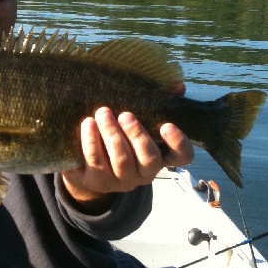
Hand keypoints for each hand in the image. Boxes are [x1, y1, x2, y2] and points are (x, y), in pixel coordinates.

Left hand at [61, 107, 193, 206]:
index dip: (178, 143)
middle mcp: (145, 173)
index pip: (182, 156)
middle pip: (149, 158)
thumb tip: (177, 85)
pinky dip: (92, 141)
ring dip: (112, 134)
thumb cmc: (121, 135)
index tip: (167, 125)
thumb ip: (159, 102)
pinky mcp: (98, 182)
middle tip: (125, 115)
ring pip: (121, 160)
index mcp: (161, 156)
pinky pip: (96, 162)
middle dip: (137, 135)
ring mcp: (122, 180)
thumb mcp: (140, 119)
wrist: (85, 163)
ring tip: (103, 113)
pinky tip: (88, 124)